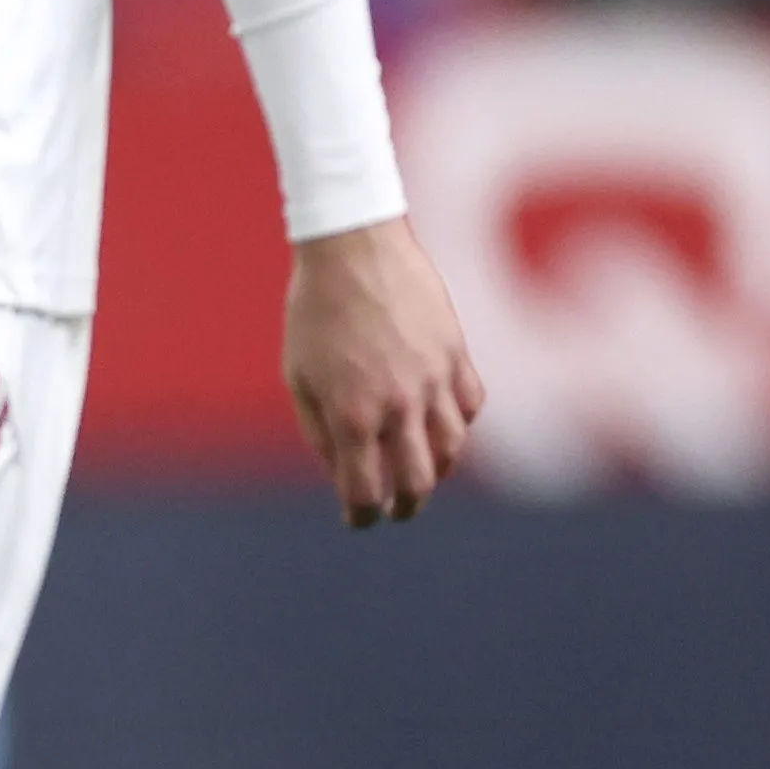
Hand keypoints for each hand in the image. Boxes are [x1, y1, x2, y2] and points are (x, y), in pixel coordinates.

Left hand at [283, 214, 486, 527]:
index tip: (358, 520)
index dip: (362, 515)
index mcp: (352, 415)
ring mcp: (434, 380)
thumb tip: (340, 474)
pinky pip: (470, 406)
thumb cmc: (314, 311)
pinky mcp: (457, 355)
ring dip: (435, 471)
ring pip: (450, 449)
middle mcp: (399, 405)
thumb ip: (319, 431)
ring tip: (421, 477)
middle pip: (416, 481)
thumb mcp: (299, 375)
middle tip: (396, 511)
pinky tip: (443, 428)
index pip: (365, 490)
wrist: (353, 247)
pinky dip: (458, 424)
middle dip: (405, 505)